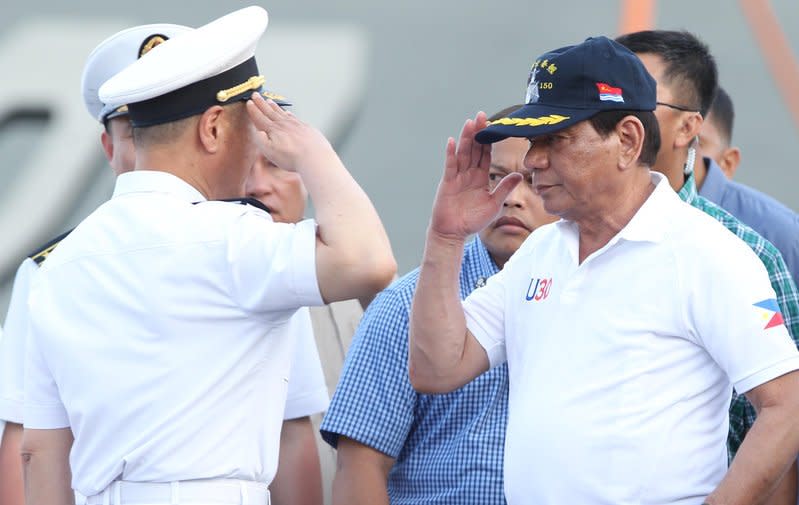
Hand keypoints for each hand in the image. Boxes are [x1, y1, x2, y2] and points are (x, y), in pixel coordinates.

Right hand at [245, 92, 333, 171]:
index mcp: (273, 130)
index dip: (254, 110)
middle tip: (256, 95)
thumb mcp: (270, 152)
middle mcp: (284, 124)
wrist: (315, 156)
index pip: (260, 118)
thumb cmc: (293, 157)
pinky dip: (288, 113)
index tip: (249, 103)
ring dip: (274, 106)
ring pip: (282, 113)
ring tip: (269, 101)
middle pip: (270, 111)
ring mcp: (296, 124)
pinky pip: (294, 117)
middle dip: (261, 103)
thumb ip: (261, 141)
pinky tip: (287, 112)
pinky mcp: (306, 128)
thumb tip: (257, 132)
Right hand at [430, 112, 521, 239]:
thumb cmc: (473, 221)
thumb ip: (505, 188)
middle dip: (478, 133)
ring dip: (466, 138)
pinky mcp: (447, 183)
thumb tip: (520, 175)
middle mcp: (468, 174)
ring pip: (463, 154)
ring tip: (470, 122)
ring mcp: (457, 177)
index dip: (489, 141)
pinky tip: (452, 142)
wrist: (454, 233)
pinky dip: (451, 154)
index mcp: (480, 178)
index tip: (494, 126)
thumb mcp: (494, 204)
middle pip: (474, 149)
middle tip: (482, 116)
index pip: (486, 155)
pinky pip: (450, 166)